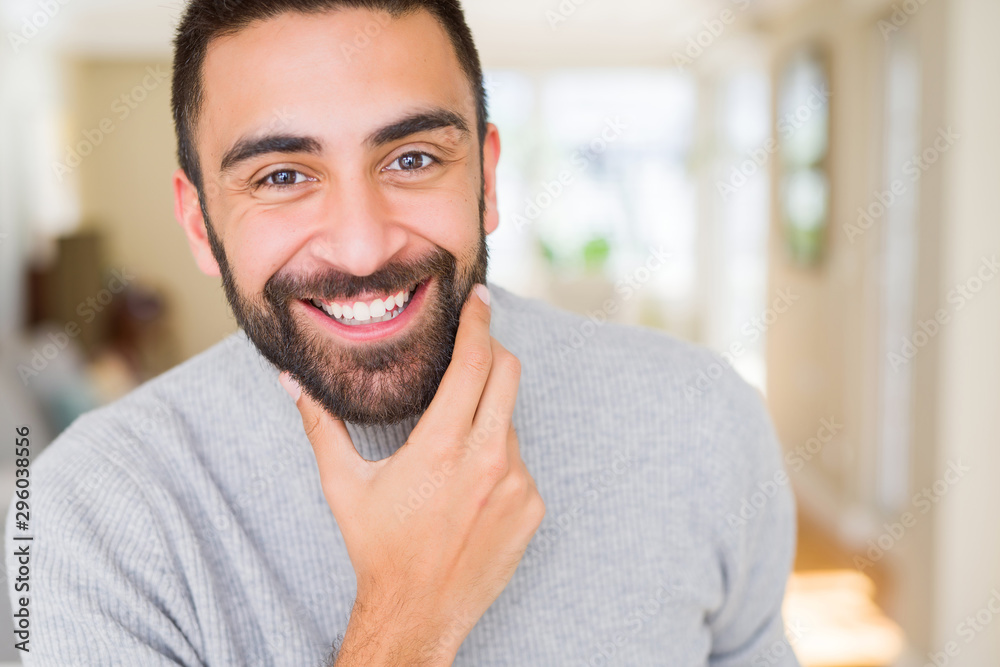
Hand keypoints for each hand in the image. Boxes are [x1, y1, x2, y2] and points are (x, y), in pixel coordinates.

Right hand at [281, 283, 544, 664]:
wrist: (418, 612)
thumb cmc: (378, 547)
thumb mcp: (344, 485)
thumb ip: (321, 426)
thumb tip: (293, 383)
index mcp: (442, 447)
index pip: (473, 363)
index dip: (478, 323)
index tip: (479, 298)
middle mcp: (487, 460)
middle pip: (507, 375)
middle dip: (491, 353)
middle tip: (471, 350)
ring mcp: (516, 485)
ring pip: (509, 422)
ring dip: (487, 417)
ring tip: (452, 448)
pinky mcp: (532, 507)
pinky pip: (520, 462)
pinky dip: (498, 459)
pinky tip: (468, 488)